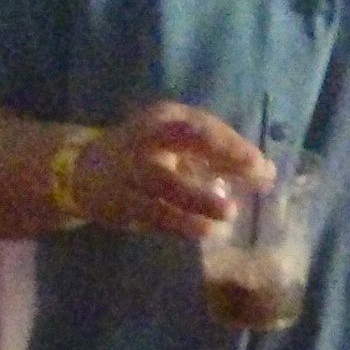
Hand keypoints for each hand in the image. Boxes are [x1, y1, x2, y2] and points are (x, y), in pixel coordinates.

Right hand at [71, 103, 271, 237]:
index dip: (234, 144)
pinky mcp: (121, 201)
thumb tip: (266, 174)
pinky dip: (179, 222)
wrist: (83, 172)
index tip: (263, 166)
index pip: (204, 126)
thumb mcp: (178, 147)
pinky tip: (204, 231)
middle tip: (254, 172)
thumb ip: (219, 160)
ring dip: (198, 197)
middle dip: (221, 152)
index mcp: (165, 118)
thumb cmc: (147, 157)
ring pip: (165, 182)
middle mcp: (146, 138)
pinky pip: (152, 212)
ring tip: (229, 212)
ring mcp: (130, 169)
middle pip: (185, 139)